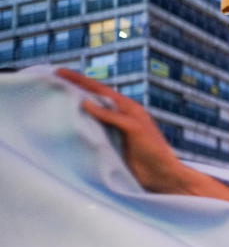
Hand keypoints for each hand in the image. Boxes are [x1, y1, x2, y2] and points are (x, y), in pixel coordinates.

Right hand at [56, 68, 194, 193]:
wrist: (160, 175)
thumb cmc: (153, 148)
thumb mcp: (133, 127)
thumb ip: (111, 115)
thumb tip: (84, 102)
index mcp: (127, 107)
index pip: (99, 89)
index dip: (79, 80)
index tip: (59, 71)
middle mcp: (118, 117)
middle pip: (91, 100)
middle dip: (73, 91)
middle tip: (50, 83)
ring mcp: (112, 131)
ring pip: (88, 117)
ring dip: (73, 110)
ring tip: (51, 101)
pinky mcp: (109, 146)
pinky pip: (89, 134)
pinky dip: (77, 129)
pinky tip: (64, 127)